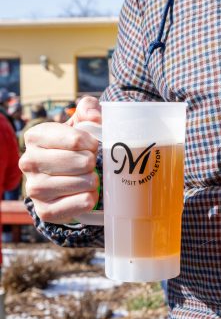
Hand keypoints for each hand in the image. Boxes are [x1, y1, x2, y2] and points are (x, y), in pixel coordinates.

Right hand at [19, 97, 101, 223]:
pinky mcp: (45, 210)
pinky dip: (91, 198)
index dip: (93, 143)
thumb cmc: (76, 145)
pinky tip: (87, 193)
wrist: (67, 177)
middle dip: (93, 162)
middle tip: (90, 163)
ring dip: (94, 180)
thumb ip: (89, 109)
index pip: (76, 139)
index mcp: (35, 136)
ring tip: (88, 177)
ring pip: (84, 182)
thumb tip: (94, 117)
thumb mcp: (82, 121)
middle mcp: (28, 162)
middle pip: (82, 162)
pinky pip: (82, 203)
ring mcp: (34, 188)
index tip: (93, 145)